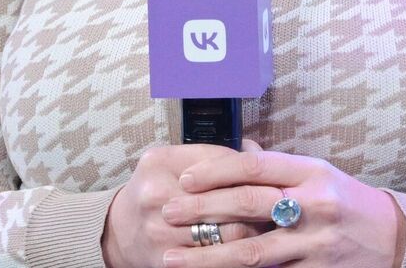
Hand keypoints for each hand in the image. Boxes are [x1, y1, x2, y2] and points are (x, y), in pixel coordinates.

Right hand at [102, 141, 272, 267]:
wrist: (120, 231)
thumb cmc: (159, 191)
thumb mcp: (175, 162)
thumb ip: (214, 155)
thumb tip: (257, 149)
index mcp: (160, 162)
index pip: (223, 163)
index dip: (254, 174)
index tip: (279, 180)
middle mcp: (157, 195)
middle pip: (229, 200)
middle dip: (262, 205)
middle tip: (285, 207)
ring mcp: (159, 231)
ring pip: (229, 235)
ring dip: (256, 233)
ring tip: (272, 229)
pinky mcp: (167, 261)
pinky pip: (216, 260)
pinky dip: (238, 256)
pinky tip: (252, 251)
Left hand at [160, 147, 405, 267]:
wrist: (393, 238)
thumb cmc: (347, 201)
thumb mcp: (318, 173)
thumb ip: (277, 168)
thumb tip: (234, 150)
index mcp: (310, 173)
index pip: (254, 166)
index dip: (215, 171)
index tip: (185, 179)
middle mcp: (313, 205)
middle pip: (247, 205)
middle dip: (201, 209)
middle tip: (167, 213)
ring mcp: (315, 244)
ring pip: (252, 252)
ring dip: (207, 257)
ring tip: (174, 259)